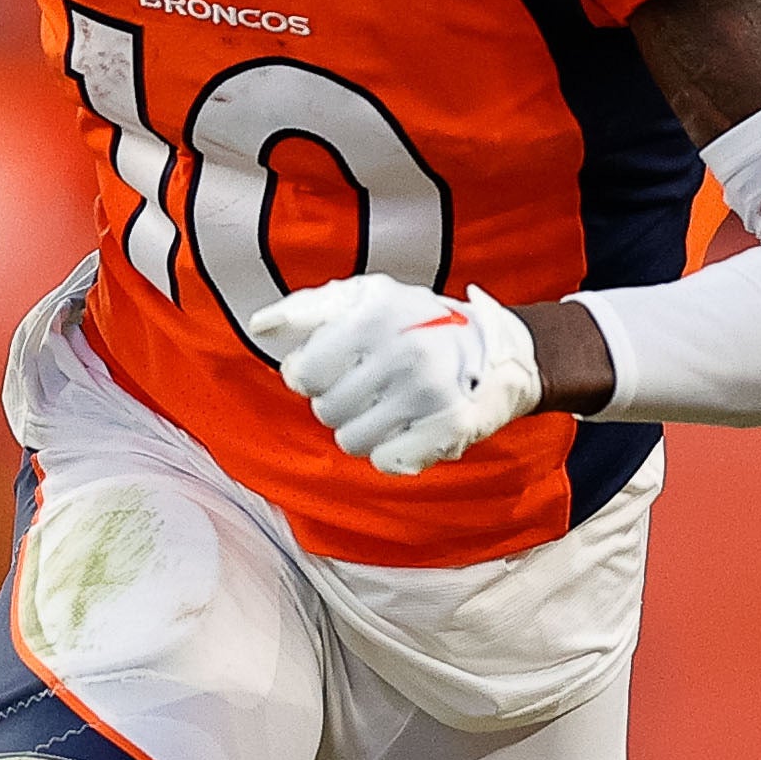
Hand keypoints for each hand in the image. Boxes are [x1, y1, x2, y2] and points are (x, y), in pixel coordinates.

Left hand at [240, 276, 543, 474]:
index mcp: (374, 316)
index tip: (335, 367)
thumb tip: (260, 325)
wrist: (500, 349)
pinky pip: (387, 462)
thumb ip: (308, 309)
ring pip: (352, 441)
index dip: (311, 375)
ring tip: (390, 406)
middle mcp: (402, 352)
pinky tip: (410, 427)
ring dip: (364, 429)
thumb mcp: (365, 297)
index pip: (302, 374)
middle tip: (371, 385)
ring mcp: (429, 392)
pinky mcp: (451, 427)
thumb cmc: (418, 321)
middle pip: (325, 410)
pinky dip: (393, 452)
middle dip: (340, 402)